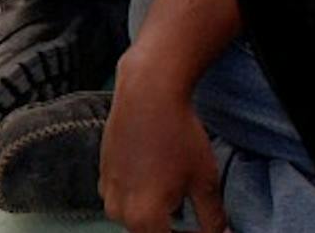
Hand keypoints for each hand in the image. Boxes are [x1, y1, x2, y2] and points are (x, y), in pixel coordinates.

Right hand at [101, 56, 226, 232]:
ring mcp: (106, 188)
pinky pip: (118, 197)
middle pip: (145, 232)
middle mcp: (119, 208)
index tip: (204, 230)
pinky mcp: (102, 169)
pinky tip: (153, 178)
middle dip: (168, 229)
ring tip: (173, 197)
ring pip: (129, 217)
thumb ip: (212, 219)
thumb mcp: (205, 181)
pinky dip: (135, 196)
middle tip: (192, 218)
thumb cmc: (178, 135)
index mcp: (145, 217)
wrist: (146, 94)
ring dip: (149, 214)